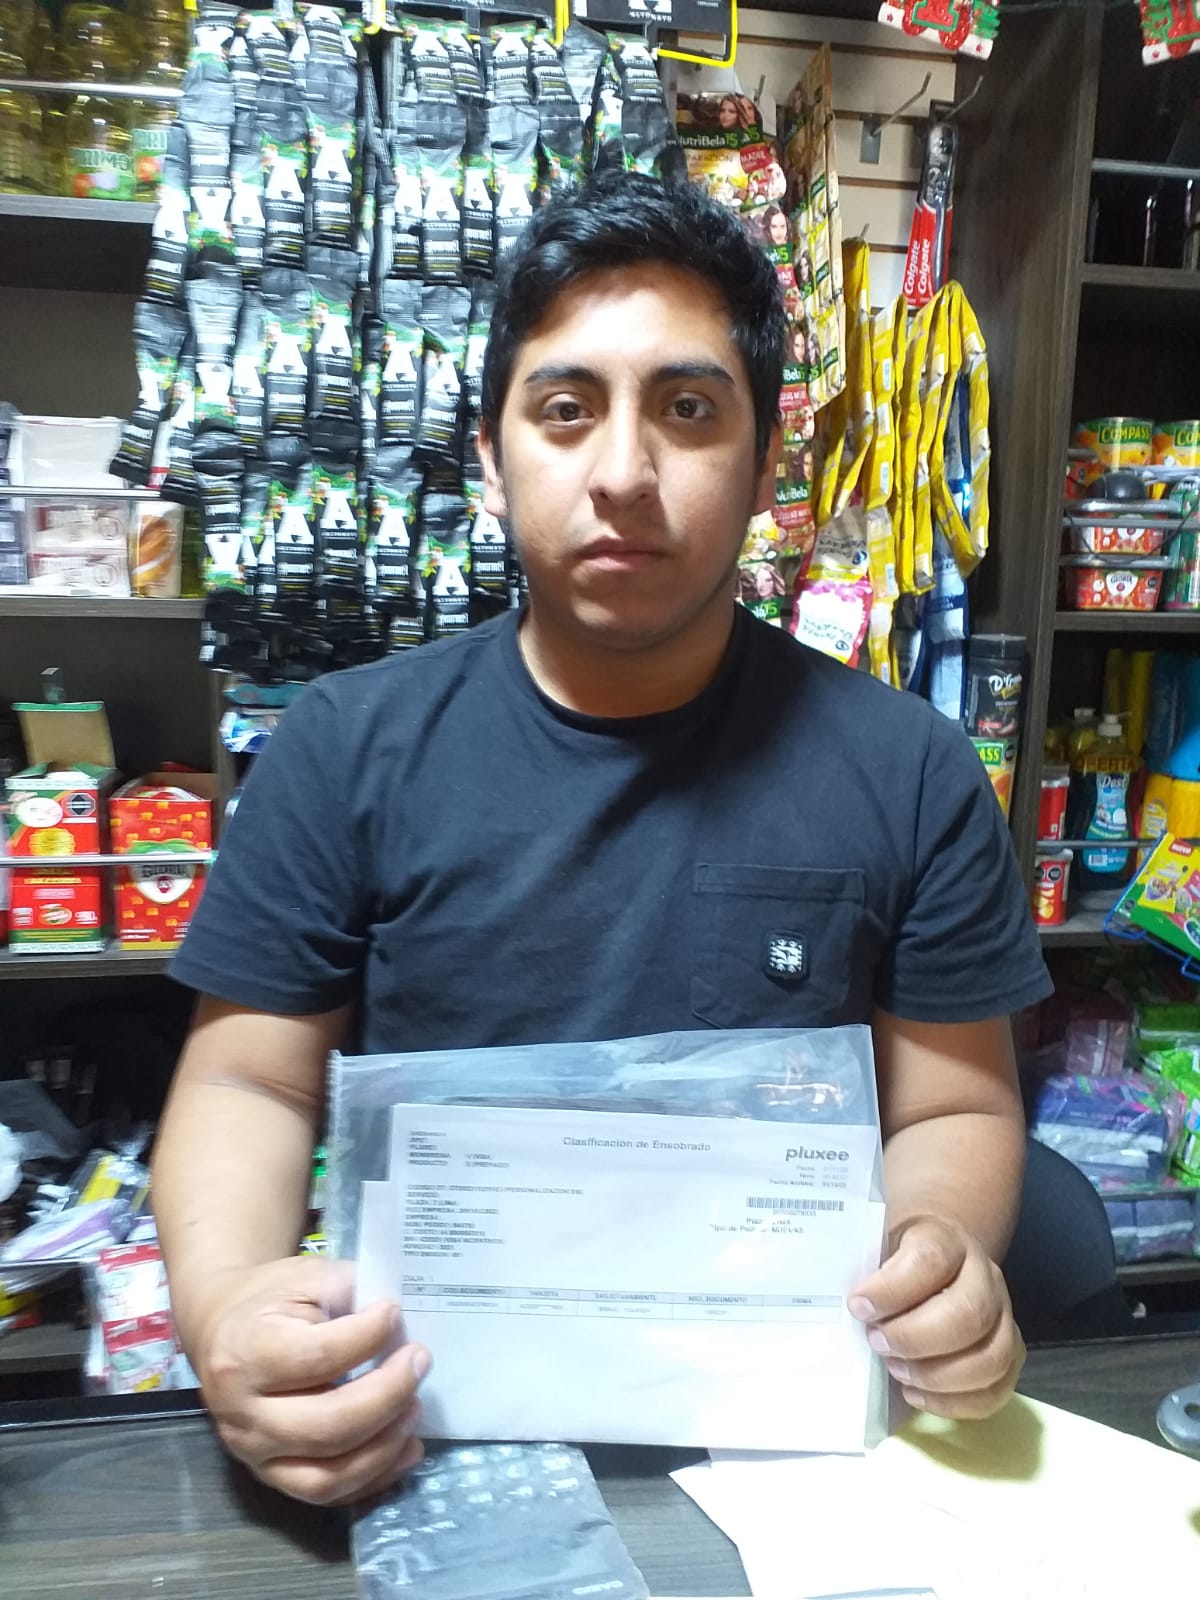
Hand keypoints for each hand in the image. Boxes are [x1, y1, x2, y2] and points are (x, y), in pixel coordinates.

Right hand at [192, 1255, 430, 1504]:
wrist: (222, 1330)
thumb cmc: (269, 1300)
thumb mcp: (305, 1277)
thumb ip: (349, 1290)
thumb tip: (400, 1320)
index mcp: (244, 1354)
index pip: (315, 1359)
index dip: (366, 1338)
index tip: (394, 1313)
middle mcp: (242, 1415)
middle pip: (326, 1427)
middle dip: (386, 1397)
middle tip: (419, 1362)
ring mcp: (254, 1454)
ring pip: (327, 1477)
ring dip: (385, 1446)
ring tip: (416, 1406)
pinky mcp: (272, 1477)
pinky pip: (327, 1496)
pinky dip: (374, 1477)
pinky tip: (406, 1447)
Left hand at [848, 1214, 1024, 1419]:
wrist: (936, 1258)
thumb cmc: (897, 1259)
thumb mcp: (879, 1247)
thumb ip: (866, 1270)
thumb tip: (850, 1309)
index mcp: (950, 1241)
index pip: (931, 1259)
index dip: (892, 1289)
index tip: (858, 1307)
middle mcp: (987, 1277)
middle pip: (969, 1313)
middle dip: (915, 1338)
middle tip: (877, 1343)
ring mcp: (1005, 1317)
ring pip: (991, 1358)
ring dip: (937, 1376)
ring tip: (896, 1370)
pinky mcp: (1011, 1354)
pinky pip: (996, 1391)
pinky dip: (954, 1402)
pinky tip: (916, 1393)